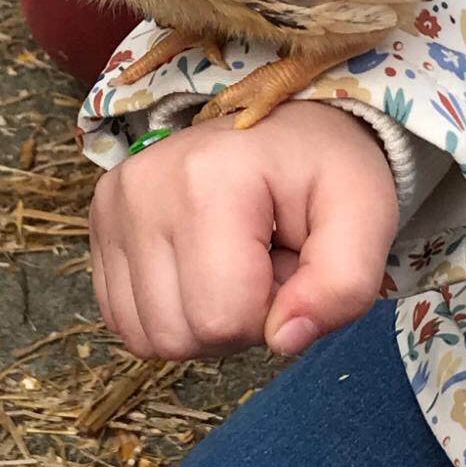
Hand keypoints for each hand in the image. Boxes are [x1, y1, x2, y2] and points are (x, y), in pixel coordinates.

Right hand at [89, 101, 397, 359]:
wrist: (286, 126)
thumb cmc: (327, 168)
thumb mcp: (366, 214)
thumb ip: (344, 284)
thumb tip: (282, 340)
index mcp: (209, 180)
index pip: (224, 319)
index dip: (272, 313)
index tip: (290, 262)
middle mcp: (143, 187)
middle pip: (179, 334)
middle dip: (237, 321)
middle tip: (265, 262)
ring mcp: (113, 203)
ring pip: (148, 336)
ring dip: (202, 319)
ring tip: (234, 262)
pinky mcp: (100, 219)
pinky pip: (123, 318)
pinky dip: (169, 311)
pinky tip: (200, 266)